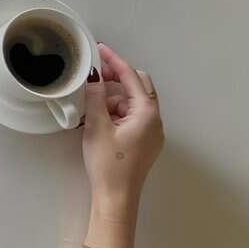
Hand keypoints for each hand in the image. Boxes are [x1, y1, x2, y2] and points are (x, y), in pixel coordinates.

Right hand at [82, 43, 163, 222]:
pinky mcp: (146, 143)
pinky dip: (119, 113)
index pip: (132, 77)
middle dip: (119, 78)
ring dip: (116, 98)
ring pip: (135, 103)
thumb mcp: (97, 126)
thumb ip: (96, 96)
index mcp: (147, 112)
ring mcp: (153, 132)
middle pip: (140, 87)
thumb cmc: (107, 163)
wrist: (116, 198)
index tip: (100, 49)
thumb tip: (93, 74)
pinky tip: (100, 120)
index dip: (115, 61)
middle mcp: (155, 119)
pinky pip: (134, 117)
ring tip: (92, 105)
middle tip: (96, 75)